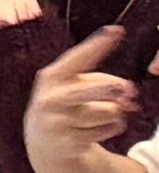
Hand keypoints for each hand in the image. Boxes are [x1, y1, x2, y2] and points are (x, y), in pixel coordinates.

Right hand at [24, 24, 134, 172]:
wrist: (43, 141)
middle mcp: (50, 98)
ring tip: (102, 114)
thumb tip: (128, 92)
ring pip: (107, 111)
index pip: (78, 58)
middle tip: (127, 91)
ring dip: (114, 113)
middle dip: (108, 89)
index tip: (118, 30)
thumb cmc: (67, 103)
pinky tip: (97, 129)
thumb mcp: (76, 86)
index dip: (98, 44)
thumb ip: (102, 81)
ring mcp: (57, 122)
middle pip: (88, 90)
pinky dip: (110, 128)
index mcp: (52, 77)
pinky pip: (106, 130)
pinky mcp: (67, 142)